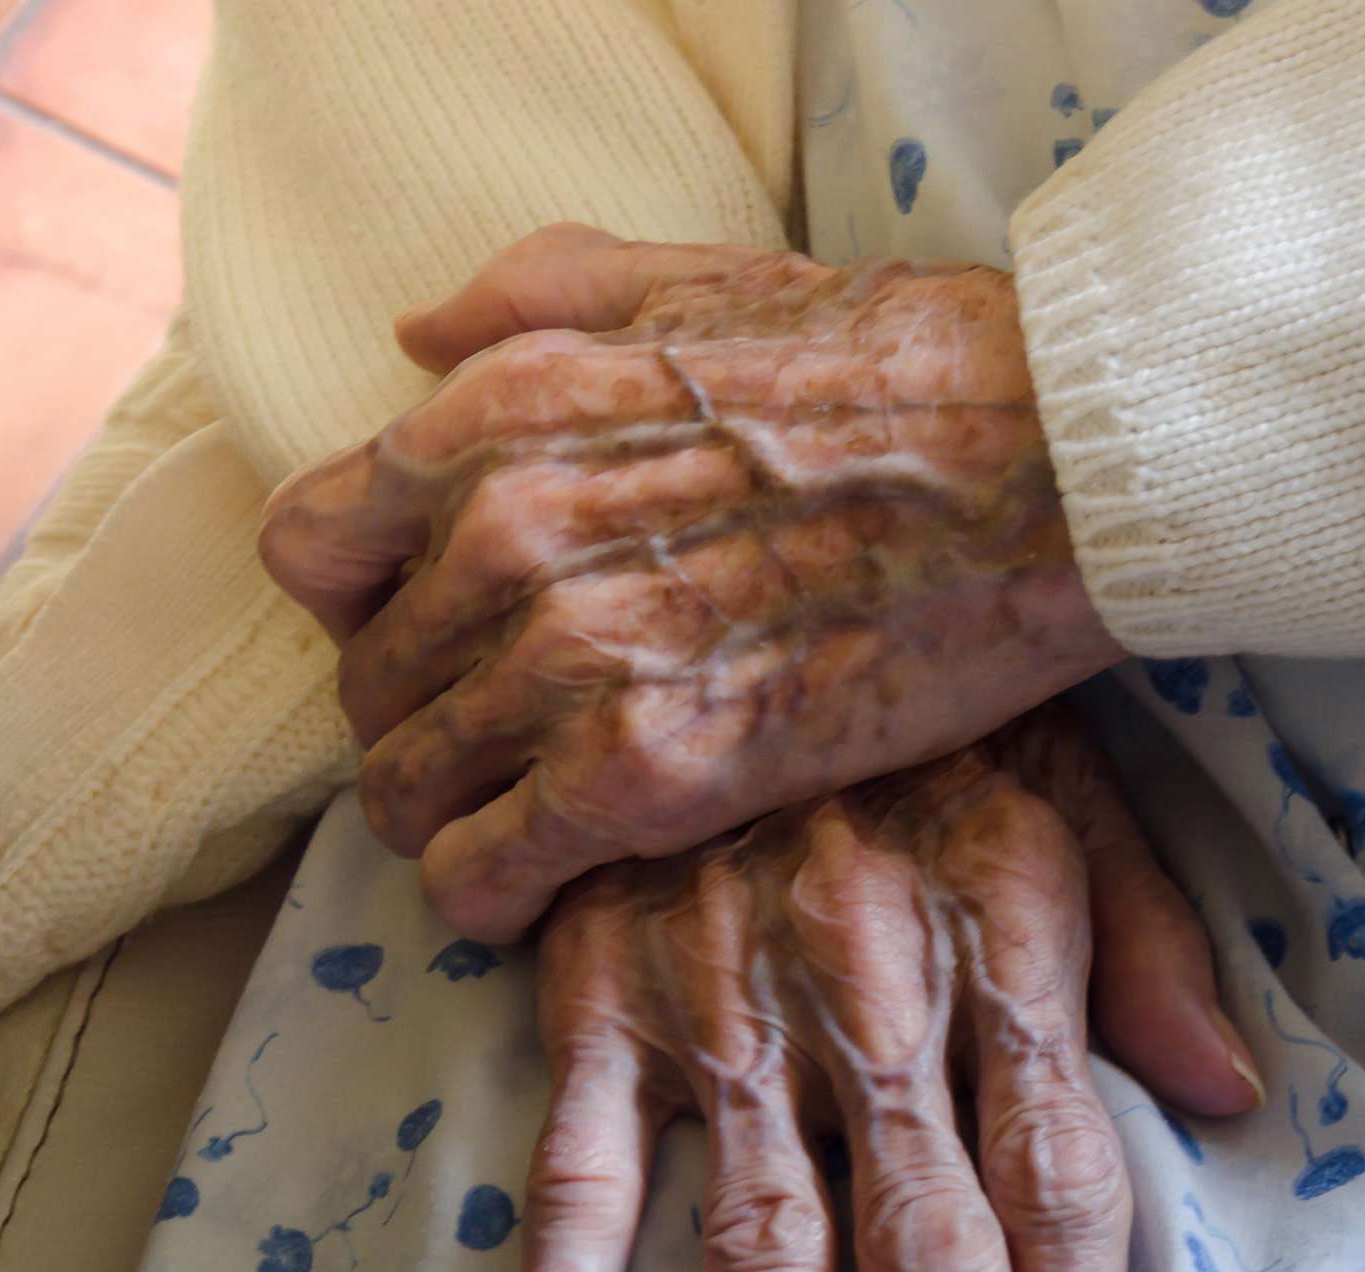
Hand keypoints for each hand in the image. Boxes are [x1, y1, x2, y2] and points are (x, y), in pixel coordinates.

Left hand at [259, 223, 1123, 943]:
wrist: (1050, 463)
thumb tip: (414, 336)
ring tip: (522, 829)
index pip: (314, 546)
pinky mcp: (651, 773)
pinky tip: (541, 895)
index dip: (366, 605)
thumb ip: (535, 294)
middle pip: (364, 685)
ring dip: (449, 822)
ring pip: (407, 792)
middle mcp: (504, 535)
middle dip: (420, 724)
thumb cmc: (903, 369)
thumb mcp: (700, 279)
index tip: (436, 635)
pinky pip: (486, 875)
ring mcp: (570, 660)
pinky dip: (493, 899)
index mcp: (498, 413)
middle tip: (504, 751)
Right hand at [510, 709, 1258, 1271]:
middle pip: (929, 1249)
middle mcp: (872, 1000)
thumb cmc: (935, 691)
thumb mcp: (1077, 783)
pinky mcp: (604, 988)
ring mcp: (727, 1003)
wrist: (735, 552)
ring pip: (764, 1240)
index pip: (1061, 1181)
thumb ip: (1148, 949)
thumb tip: (1235, 1092)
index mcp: (1005, 950)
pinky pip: (579, 1167)